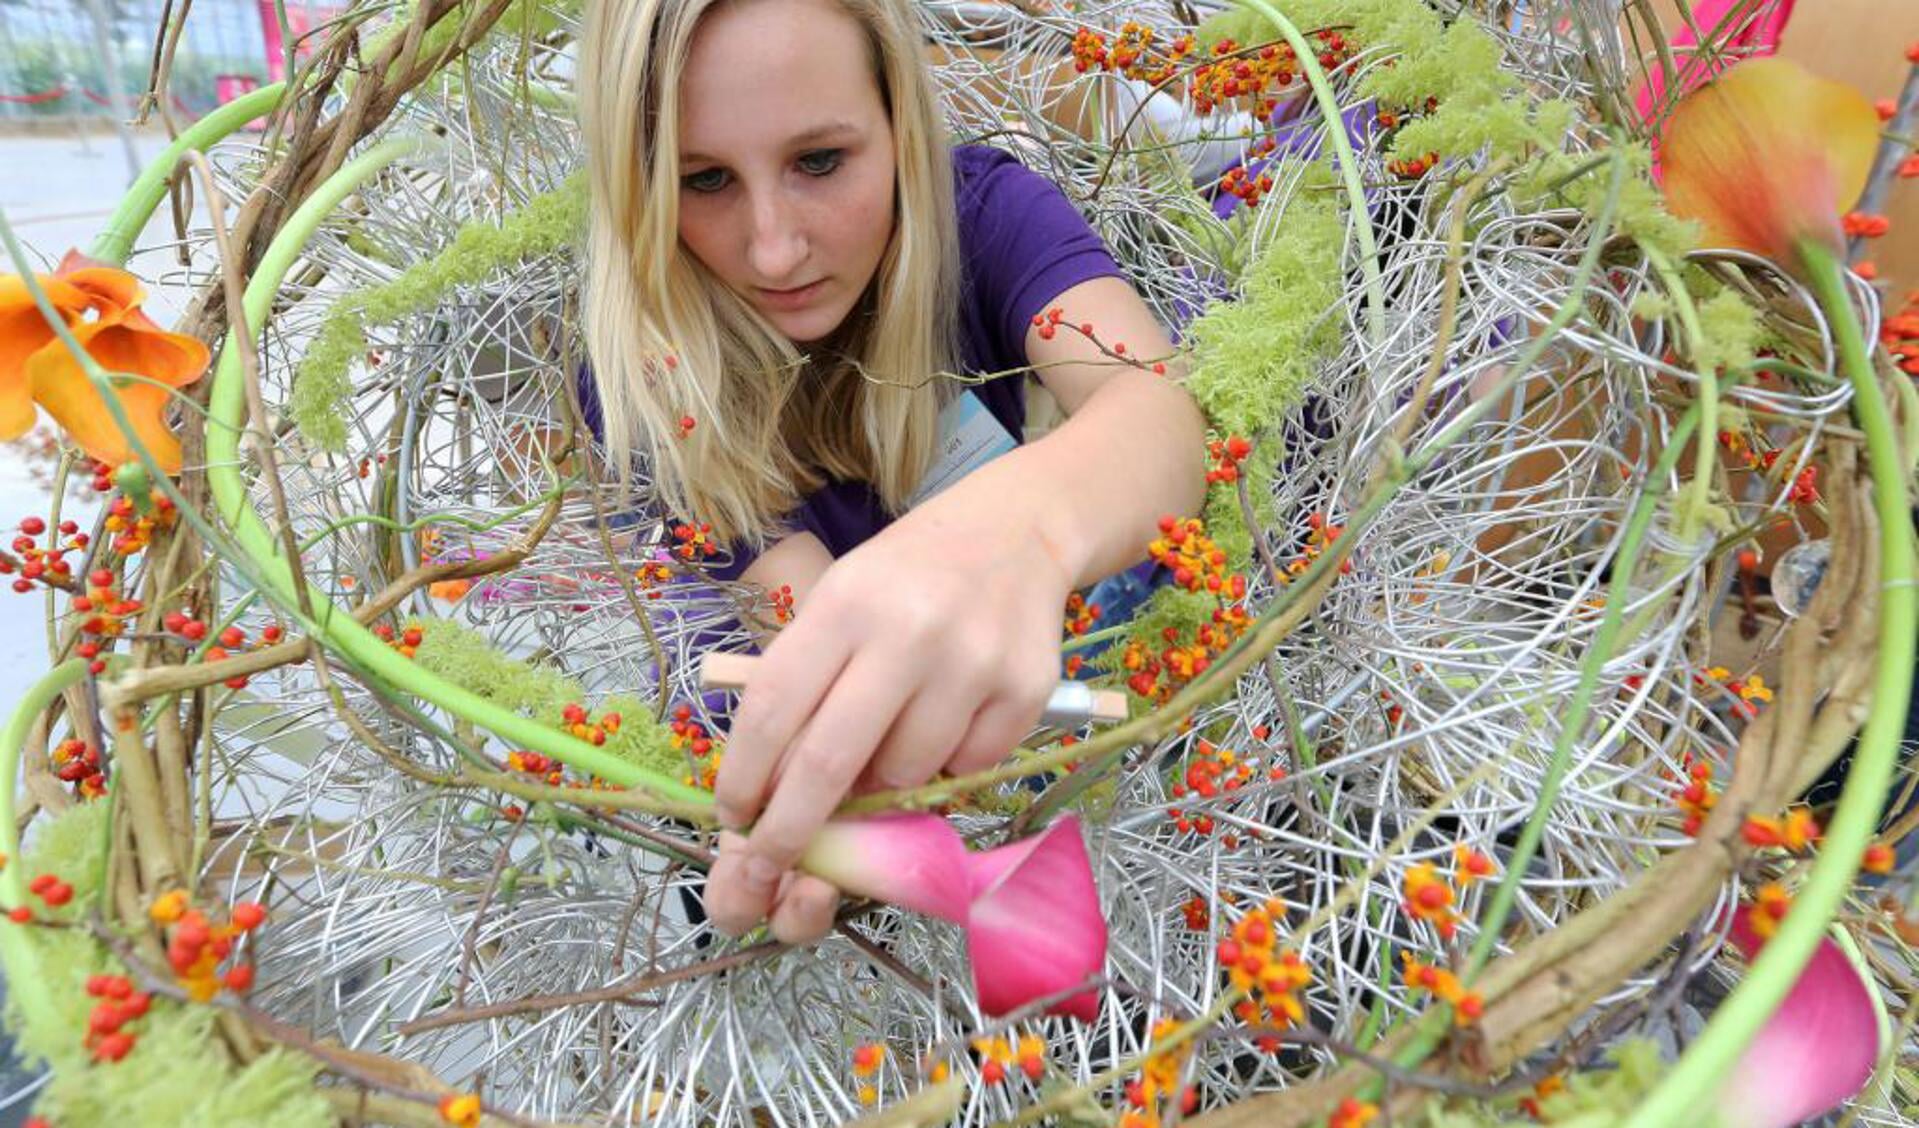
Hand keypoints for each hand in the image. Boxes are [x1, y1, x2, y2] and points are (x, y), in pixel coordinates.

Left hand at [703, 500, 1076, 943]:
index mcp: (846, 603)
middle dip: (790, 827)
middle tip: (771, 862)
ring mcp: (972, 663)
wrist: (1015, 534)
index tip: (731, 815)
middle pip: (831, 762)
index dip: (745, 774)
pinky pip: (966, 768)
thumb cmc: (907, 578)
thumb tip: (776, 790)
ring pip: (904, 775)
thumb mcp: (842, 598)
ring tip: (891, 739)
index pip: (774, 707)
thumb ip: (808, 681)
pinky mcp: (1026, 690)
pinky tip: (949, 719)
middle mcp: (909, 632)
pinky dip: (947, 763)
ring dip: (884, 782)